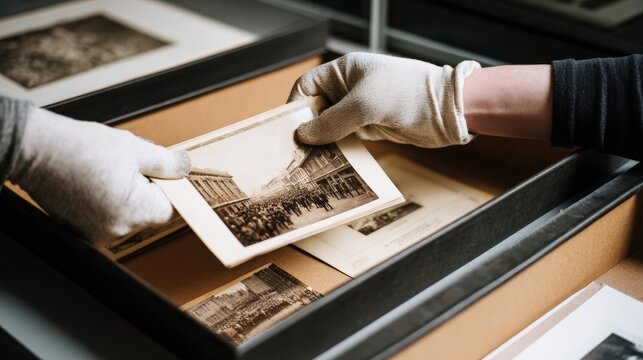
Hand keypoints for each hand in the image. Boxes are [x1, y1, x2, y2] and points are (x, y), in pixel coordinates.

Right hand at [9, 107, 189, 245]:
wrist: (35, 150)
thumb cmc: (79, 148)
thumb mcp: (134, 148)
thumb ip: (166, 163)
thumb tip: (184, 169)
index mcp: (134, 213)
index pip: (169, 210)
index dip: (170, 190)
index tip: (166, 176)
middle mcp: (116, 231)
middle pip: (148, 214)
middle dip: (147, 190)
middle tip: (132, 167)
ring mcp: (97, 234)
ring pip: (129, 215)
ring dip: (128, 196)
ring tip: (109, 172)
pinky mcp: (82, 231)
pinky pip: (108, 218)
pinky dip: (109, 202)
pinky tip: (97, 182)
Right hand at [289, 52, 479, 147]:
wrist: (448, 110)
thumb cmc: (410, 94)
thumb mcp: (366, 104)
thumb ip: (332, 121)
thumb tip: (304, 136)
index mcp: (344, 72)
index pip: (307, 87)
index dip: (295, 108)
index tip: (288, 131)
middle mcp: (349, 90)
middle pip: (316, 110)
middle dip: (306, 130)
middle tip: (295, 154)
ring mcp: (360, 110)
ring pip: (330, 128)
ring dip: (322, 144)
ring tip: (309, 164)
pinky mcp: (371, 128)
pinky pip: (346, 140)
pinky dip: (338, 151)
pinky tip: (330, 164)